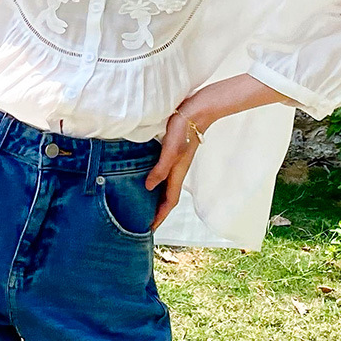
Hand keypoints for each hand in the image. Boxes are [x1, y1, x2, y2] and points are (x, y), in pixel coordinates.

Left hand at [145, 109, 205, 230]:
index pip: (169, 202)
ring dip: (157, 199)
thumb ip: (160, 169)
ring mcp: (176, 164)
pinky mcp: (173, 155)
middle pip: (168, 198)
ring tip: (143, 206)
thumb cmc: (184, 130)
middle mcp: (177, 172)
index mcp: (177, 174)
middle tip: (143, 222)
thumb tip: (148, 188)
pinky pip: (164, 176)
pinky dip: (157, 184)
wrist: (197, 112)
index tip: (149, 228)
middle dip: (158, 212)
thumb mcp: (170, 150)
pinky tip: (148, 181)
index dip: (160, 216)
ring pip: (166, 188)